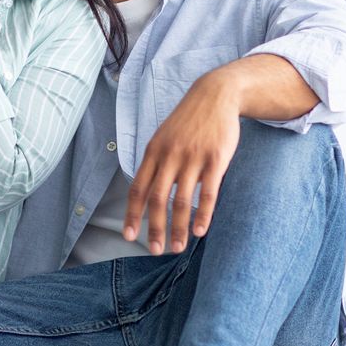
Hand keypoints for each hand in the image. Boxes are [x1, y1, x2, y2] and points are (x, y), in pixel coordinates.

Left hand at [122, 70, 242, 254]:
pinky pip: (207, 192)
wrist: (215, 95)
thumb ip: (156, 164)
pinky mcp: (215, 159)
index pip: (138, 189)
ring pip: (182, 200)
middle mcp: (170, 156)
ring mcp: (193, 157)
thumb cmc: (188, 121)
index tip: (130, 237)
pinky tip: (199, 231)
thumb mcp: (164, 137)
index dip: (132, 215)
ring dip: (178, 228)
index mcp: (153, 152)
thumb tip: (147, 195)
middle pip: (157, 199)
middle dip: (155, 228)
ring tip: (177, 247)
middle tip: (155, 250)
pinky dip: (203, 214)